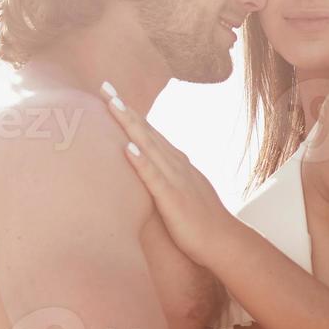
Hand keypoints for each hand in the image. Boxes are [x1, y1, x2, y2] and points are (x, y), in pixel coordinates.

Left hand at [100, 81, 238, 268]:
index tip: (111, 94)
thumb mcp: (181, 192)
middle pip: (146, 131)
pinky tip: (128, 148)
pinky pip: (154, 178)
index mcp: (175, 163)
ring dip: (130, 124)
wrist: (224, 242)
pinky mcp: (172, 198)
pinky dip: (141, 162)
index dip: (130, 112)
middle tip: (104, 86)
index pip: (149, 132)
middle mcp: (175, 164)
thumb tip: (150, 170)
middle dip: (124, 108)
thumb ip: (166, 178)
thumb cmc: (200, 221)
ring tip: (112, 104)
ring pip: (149, 146)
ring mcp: (174, 179)